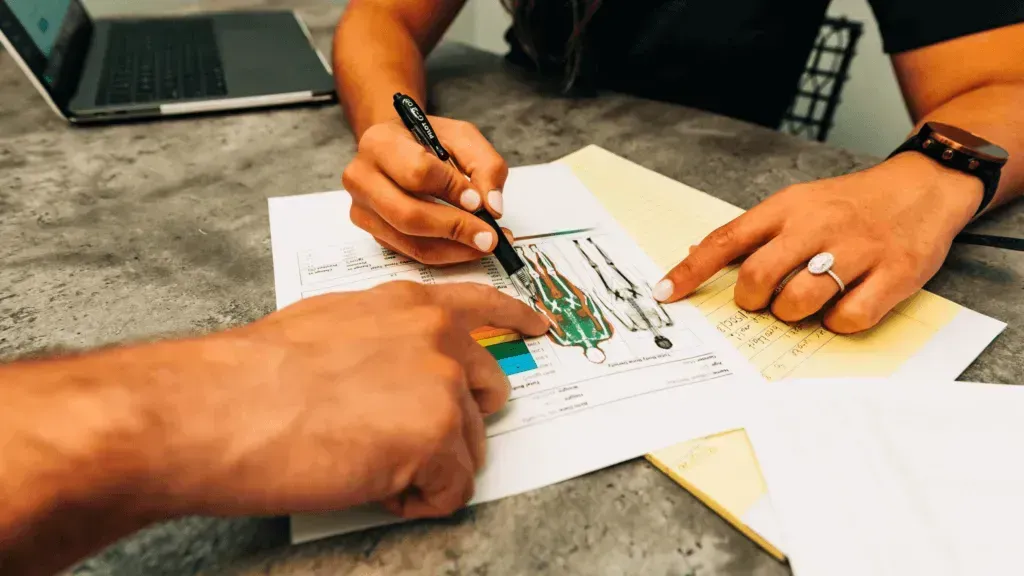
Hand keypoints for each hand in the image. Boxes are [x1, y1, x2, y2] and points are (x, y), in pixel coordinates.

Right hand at [157, 281, 548, 519]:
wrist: (221, 407)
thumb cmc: (254, 374)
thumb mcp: (329, 325)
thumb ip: (382, 337)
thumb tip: (394, 370)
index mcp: (410, 308)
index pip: (485, 306)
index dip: (518, 320)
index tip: (539, 328)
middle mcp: (437, 340)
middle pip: (491, 393)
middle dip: (459, 423)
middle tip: (411, 442)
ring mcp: (442, 386)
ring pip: (469, 449)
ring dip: (428, 466)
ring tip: (366, 463)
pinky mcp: (436, 437)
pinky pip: (451, 490)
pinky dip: (418, 501)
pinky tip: (373, 485)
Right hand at [343, 117, 509, 264]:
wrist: (399, 146)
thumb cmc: (428, 140)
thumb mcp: (462, 137)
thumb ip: (485, 165)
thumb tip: (492, 207)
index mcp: (379, 143)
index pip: (417, 172)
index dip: (452, 190)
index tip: (479, 201)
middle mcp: (362, 178)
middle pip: (408, 215)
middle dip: (455, 229)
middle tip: (489, 236)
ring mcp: (363, 210)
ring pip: (410, 242)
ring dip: (454, 249)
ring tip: (484, 243)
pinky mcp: (372, 233)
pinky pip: (411, 252)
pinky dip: (444, 254)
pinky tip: (466, 246)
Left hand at [653, 153, 982, 332]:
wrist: (923, 187)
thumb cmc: (849, 204)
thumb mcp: (798, 203)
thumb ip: (753, 232)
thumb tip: (695, 255)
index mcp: (787, 208)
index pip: (726, 240)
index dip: (690, 270)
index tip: (665, 294)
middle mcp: (817, 226)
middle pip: (758, 277)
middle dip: (751, 300)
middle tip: (763, 300)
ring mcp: (856, 250)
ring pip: (798, 301)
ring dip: (791, 314)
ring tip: (802, 303)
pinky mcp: (893, 274)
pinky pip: (848, 317)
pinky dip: (837, 323)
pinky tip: (840, 308)